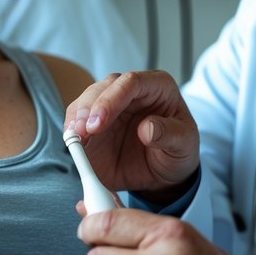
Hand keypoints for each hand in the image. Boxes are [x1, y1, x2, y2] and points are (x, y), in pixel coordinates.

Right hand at [64, 71, 199, 198]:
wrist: (164, 172)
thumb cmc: (178, 151)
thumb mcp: (184, 144)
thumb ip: (169, 134)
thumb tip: (147, 129)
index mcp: (157, 87)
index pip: (132, 82)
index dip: (113, 98)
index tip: (99, 120)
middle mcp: (130, 91)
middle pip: (104, 87)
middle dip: (89, 108)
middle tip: (82, 131)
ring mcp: (110, 105)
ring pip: (87, 100)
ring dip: (77, 117)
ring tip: (74, 137)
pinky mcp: (94, 123)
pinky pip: (78, 121)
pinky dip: (72, 130)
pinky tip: (72, 141)